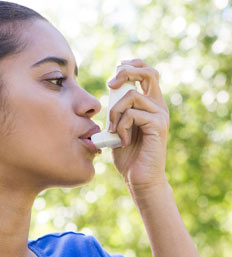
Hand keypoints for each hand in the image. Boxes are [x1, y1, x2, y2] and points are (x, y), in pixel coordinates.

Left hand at [107, 59, 169, 192]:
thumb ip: (116, 112)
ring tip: (113, 131)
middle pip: (148, 72)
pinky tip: (123, 141)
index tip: (115, 73)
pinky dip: (122, 126)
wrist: (139, 179)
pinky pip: (133, 114)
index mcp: (150, 104)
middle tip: (110, 85)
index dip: (132, 65)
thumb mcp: (117, 129)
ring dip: (115, 112)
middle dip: (126, 72)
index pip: (146, 73)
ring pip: (132, 96)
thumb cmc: (127, 156)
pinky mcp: (158, 125)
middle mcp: (158, 106)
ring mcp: (160, 115)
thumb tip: (109, 92)